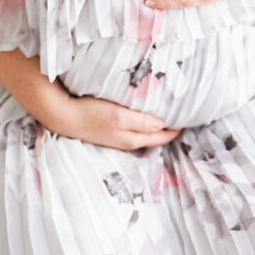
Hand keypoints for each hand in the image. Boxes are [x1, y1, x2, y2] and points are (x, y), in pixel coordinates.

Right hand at [58, 95, 182, 149]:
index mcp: (133, 139)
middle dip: (169, 129)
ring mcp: (118, 137)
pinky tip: (143, 113)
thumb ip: (141, 122)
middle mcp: (127, 141)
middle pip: (155, 137)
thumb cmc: (92, 114)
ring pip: (144, 133)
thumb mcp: (119, 116)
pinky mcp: (110, 130)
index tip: (190, 118)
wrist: (64, 117)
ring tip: (168, 113)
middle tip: (182, 114)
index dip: (176, 130)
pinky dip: (143, 123)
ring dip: (156, 126)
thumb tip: (162, 125)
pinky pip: (133, 128)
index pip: (162, 137)